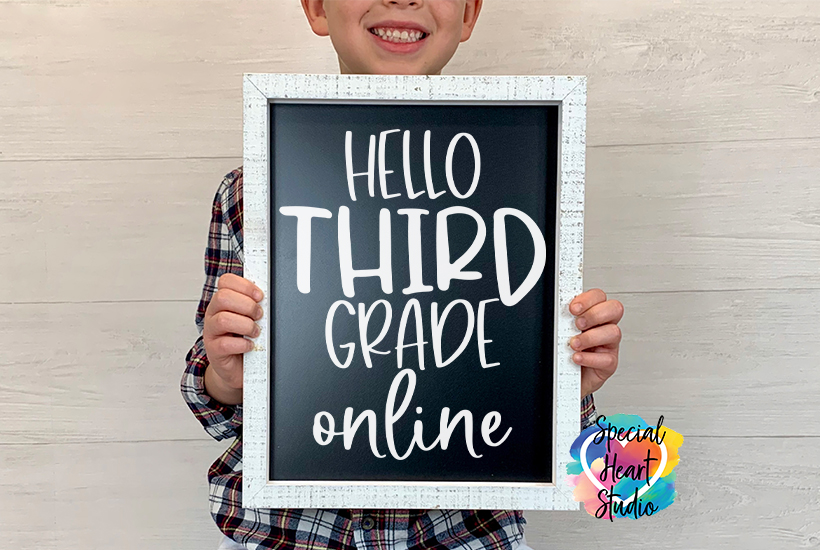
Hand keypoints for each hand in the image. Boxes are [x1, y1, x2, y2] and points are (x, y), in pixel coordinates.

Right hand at [202, 273, 264, 404]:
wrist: (238, 367)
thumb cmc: (245, 338)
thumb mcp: (250, 317)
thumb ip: (255, 304)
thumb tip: (269, 295)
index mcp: (223, 301)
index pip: (226, 281)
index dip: (245, 286)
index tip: (260, 296)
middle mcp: (214, 313)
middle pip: (223, 297)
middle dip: (247, 306)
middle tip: (259, 315)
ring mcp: (211, 332)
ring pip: (223, 319)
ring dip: (246, 325)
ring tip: (255, 332)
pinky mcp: (214, 350)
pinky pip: (225, 344)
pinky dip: (242, 344)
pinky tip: (249, 345)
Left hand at [569, 288, 623, 397]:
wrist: (566, 381)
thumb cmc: (564, 353)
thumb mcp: (560, 332)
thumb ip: (561, 319)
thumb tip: (549, 310)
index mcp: (593, 314)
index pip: (599, 296)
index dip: (588, 299)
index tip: (572, 308)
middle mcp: (604, 326)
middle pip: (614, 309)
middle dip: (594, 314)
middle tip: (577, 324)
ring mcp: (609, 345)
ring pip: (613, 332)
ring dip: (590, 337)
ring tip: (574, 344)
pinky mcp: (609, 363)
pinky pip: (607, 358)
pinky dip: (589, 358)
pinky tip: (577, 358)